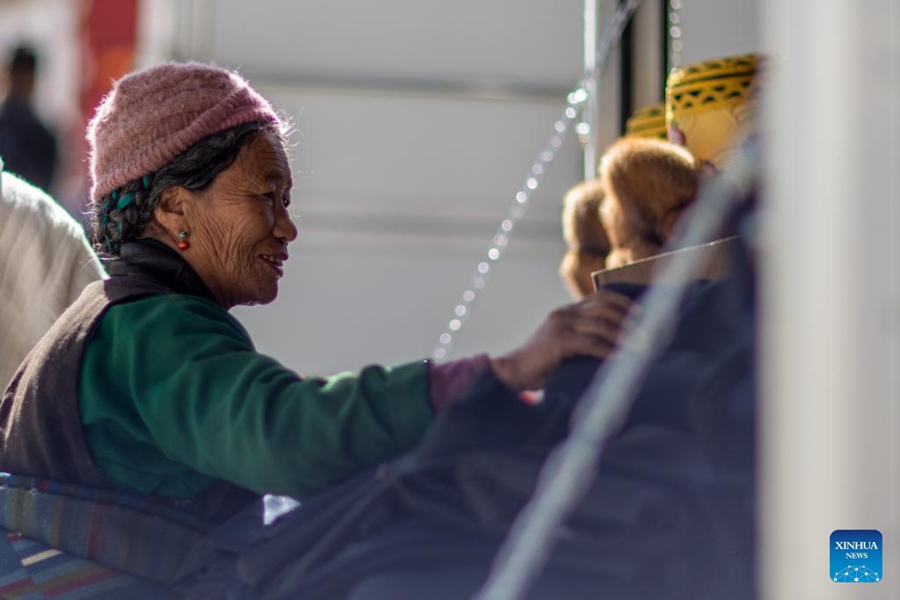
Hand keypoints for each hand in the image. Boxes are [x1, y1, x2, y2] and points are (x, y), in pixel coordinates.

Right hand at [489, 290, 634, 390]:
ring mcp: (560, 325)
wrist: (513, 372)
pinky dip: (609, 351)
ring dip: (624, 335)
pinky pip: (590, 343)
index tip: (642, 314)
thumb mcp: (564, 346)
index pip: (599, 298)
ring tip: (641, 346)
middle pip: (604, 308)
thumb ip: (583, 340)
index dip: (623, 303)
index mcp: (566, 312)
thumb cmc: (541, 365)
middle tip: (648, 331)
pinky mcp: (559, 341)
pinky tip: (621, 359)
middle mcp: (564, 314)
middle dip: (629, 318)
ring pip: (600, 324)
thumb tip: (615, 347)